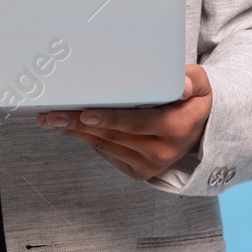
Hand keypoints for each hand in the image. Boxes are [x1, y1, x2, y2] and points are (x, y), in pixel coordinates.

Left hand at [34, 64, 211, 180]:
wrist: (199, 130)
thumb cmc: (192, 101)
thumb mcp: (200, 84)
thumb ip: (191, 80)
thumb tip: (183, 84)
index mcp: (176, 128)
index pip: (137, 122)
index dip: (110, 118)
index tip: (86, 113)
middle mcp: (162, 151)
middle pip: (113, 136)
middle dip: (79, 123)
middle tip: (53, 115)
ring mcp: (149, 165)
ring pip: (105, 145)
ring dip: (76, 132)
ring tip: (52, 119)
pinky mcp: (139, 172)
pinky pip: (107, 153)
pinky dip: (87, 139)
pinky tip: (70, 128)